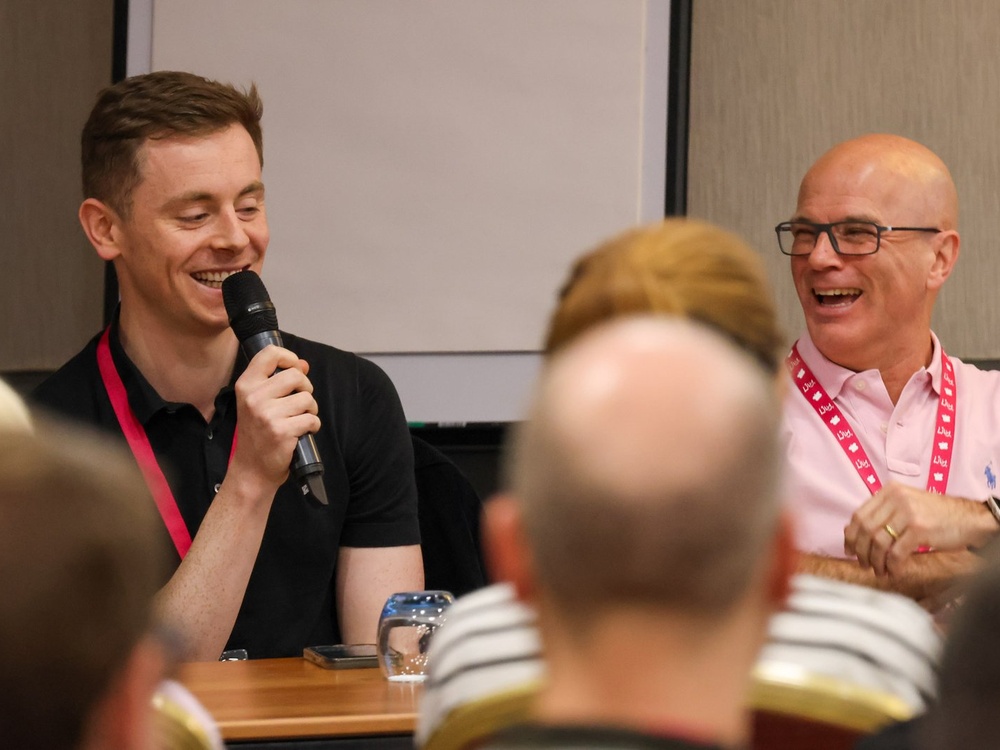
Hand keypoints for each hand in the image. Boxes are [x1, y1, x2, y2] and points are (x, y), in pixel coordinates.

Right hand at [230, 345, 320, 489]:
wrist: (252, 469)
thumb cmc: (258, 434)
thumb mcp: (259, 403)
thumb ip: (278, 381)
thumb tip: (302, 364)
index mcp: (246, 385)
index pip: (269, 354)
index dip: (289, 357)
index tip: (295, 369)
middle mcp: (254, 397)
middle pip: (296, 375)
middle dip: (306, 388)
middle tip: (300, 402)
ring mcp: (267, 414)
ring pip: (307, 398)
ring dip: (310, 409)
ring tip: (299, 419)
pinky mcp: (282, 431)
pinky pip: (312, 419)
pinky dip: (312, 426)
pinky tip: (302, 432)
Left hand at [844, 482, 992, 576]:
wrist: (971, 518)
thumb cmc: (937, 515)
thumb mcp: (907, 505)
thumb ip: (883, 514)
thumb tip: (853, 532)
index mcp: (889, 491)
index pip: (859, 515)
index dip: (851, 536)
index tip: (850, 550)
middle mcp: (896, 498)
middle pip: (865, 529)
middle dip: (861, 551)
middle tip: (864, 565)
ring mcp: (908, 512)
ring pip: (879, 542)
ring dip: (876, 562)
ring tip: (880, 571)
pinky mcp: (919, 529)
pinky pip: (896, 552)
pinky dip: (892, 566)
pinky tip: (894, 571)